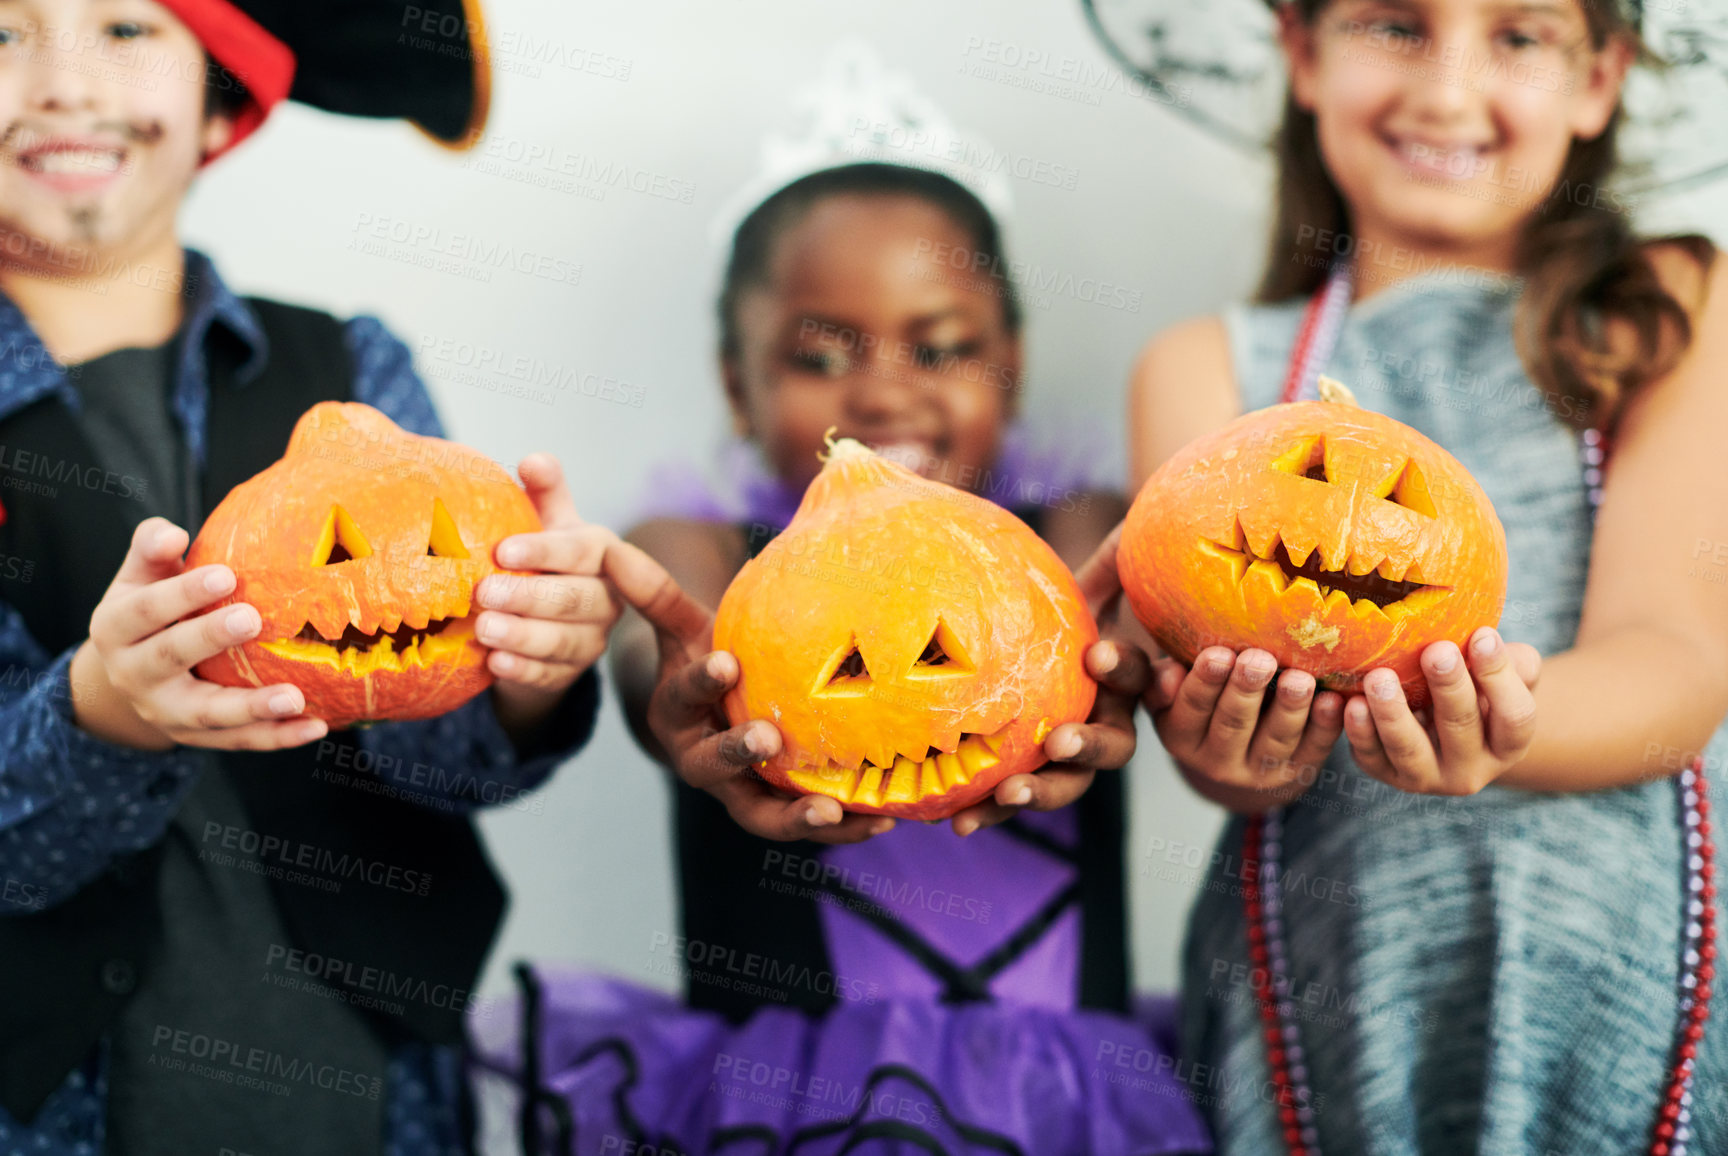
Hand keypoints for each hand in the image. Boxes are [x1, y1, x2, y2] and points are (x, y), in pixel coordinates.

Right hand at [71, 517, 327, 750]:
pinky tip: (316, 726)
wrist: (134, 674)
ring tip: (294, 698)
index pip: (144, 610)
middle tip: (251, 619)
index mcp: (116, 628)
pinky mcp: (196, 738)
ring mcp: (165, 712)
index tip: (225, 575)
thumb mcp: (142, 576)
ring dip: (252, 707)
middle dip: (209, 638)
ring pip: (208, 713)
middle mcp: (133, 674)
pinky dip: (278, 737)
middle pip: (169, 657)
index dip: (182, 593)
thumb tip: (173, 534)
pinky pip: (239, 740)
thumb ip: (153, 548)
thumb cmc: (153, 607)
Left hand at [476, 454, 624, 725]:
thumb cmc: (542, 559)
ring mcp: (591, 640)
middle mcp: (606, 599)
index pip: (579, 551)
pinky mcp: (570, 674)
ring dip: (521, 635)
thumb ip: (545, 491)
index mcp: (602, 555)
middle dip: (528, 597)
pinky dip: (522, 670)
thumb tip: (534, 460)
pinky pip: (549, 675)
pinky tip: (495, 663)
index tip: (502, 551)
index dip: (544, 551)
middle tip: (483, 592)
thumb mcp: (546, 522)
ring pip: (562, 641)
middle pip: (574, 599)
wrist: (544, 620)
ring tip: (482, 629)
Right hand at [603, 537, 890, 843]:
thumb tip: (610, 547)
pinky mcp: (777, 809)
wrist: (715, 719)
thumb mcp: (683, 628)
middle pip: (712, 765)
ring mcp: (739, 791)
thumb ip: (654, 593)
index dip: (701, 682)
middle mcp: (701, 760)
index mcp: (675, 714)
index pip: (683, 697)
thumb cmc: (706, 661)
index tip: (726, 662)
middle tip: (768, 737)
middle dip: (737, 752)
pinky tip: (882, 821)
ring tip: (832, 809)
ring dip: (794, 818)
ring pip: (760, 815)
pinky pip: (806, 826)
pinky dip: (843, 827)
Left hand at [950, 522, 1150, 835]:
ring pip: (1066, 785)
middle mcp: (1104, 725)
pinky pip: (1013, 799)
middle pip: (1111, 749)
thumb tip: (1131, 517)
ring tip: (1007, 795)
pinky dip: (990, 811)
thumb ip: (1107, 563)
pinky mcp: (1029, 778)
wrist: (1035, 655)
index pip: (1136, 676)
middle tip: (1057, 741)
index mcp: (1124, 681)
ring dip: (1039, 793)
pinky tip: (957, 822)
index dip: (1124, 668)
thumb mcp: (1087, 588)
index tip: (1098, 653)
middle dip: (1086, 747)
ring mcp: (1067, 759)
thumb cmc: (1066, 615)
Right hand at [1147, 644, 1345, 804]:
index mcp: (1181, 736)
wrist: (1237, 749)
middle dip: (1246, 691)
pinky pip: (1313, 750)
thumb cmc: (1204, 699)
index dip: (1205, 682)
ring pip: (1275, 741)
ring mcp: (1259, 771)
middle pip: (1233, 725)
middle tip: (1259, 660)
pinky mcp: (1296, 772)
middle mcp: (1217, 762)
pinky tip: (1332, 700)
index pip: (1192, 709)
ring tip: (1299, 679)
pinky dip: (1325, 726)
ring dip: (1289, 709)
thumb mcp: (1172, 694)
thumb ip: (1165, 682)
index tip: (1218, 654)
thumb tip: (1169, 676)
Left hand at [1343, 628, 1539, 795]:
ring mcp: (1426, 776)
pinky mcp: (1386, 773)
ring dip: (1392, 714)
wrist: (1436, 724)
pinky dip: (1358, 730)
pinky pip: (1370, 756)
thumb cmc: (1475, 688)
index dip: (1500, 678)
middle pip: (1461, 729)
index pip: (1515, 717)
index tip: (1482, 636)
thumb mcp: (1503, 676)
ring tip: (1379, 678)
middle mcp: (1471, 768)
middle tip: (1436, 651)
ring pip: (1409, 749)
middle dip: (1449, 688)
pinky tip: (1349, 702)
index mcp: (1507, 744)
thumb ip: (1508, 661)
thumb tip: (1485, 636)